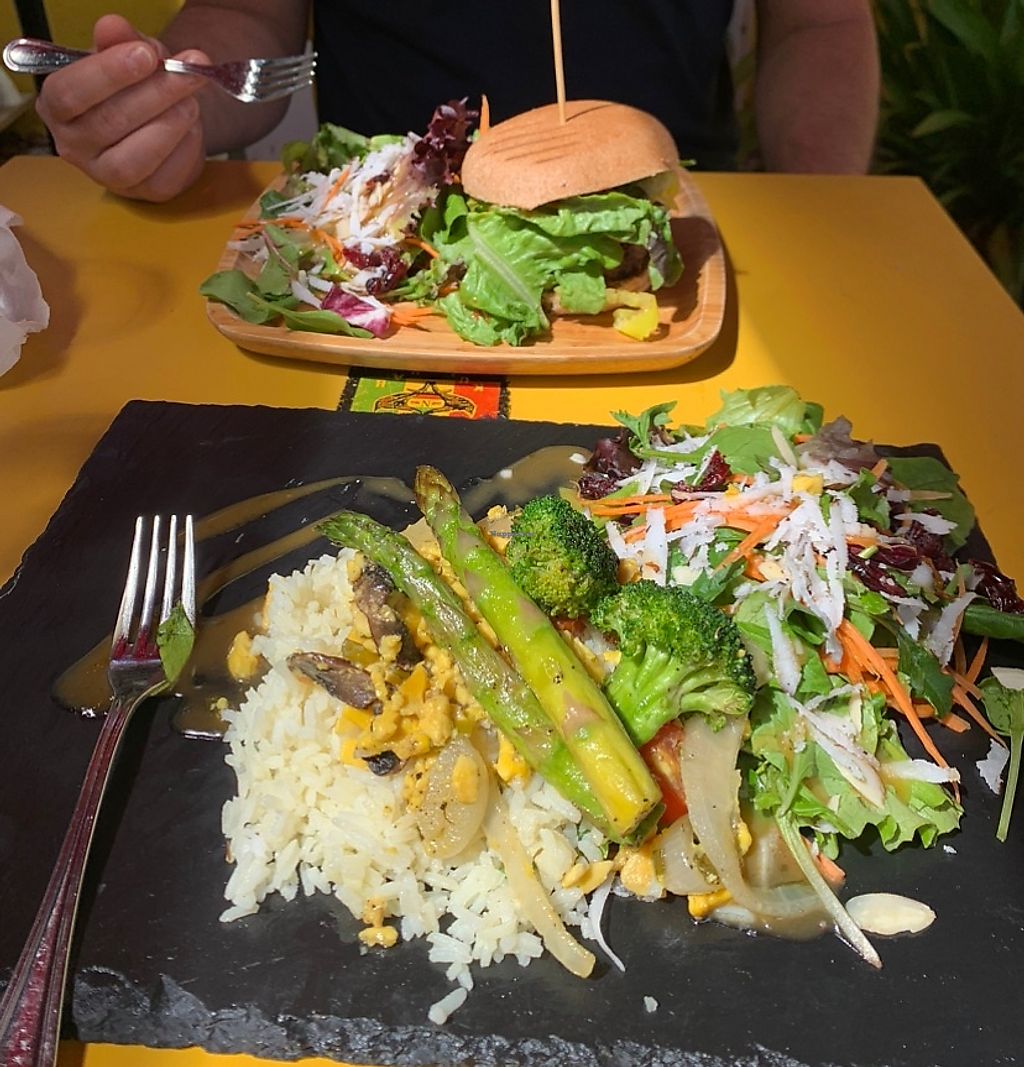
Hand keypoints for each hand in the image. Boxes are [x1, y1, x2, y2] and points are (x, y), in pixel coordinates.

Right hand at [36, 14, 209, 201]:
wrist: (160, 122)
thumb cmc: (133, 87)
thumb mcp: (125, 55)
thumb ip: (118, 41)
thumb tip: (114, 26)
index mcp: (58, 106)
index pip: (69, 92)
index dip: (108, 73)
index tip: (146, 55)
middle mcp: (75, 146)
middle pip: (108, 123)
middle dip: (154, 94)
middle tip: (185, 73)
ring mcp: (108, 176)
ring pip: (134, 157)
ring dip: (169, 125)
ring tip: (191, 100)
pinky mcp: (145, 193)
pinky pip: (165, 176)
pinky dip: (185, 149)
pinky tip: (193, 127)